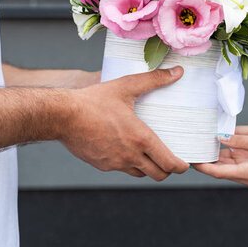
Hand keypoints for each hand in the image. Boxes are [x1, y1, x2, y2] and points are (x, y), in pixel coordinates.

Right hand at [60, 67, 188, 180]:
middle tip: (171, 159)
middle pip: (158, 174)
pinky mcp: (102, 165)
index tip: (185, 163)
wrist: (61, 116)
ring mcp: (115, 163)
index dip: (180, 166)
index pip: (168, 163)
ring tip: (151, 155)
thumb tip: (177, 72)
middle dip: (168, 169)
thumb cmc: (94, 100)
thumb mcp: (127, 86)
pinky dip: (129, 164)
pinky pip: (122, 169)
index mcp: (140, 139)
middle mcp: (130, 155)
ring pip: (140, 174)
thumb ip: (154, 79)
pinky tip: (127, 150)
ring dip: (149, 168)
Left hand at [194, 134, 247, 189]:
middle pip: (226, 170)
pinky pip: (247, 168)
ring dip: (228, 158)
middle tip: (202, 147)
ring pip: (236, 169)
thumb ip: (239, 139)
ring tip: (217, 143)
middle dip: (214, 159)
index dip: (204, 166)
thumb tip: (222, 137)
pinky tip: (237, 146)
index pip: (218, 172)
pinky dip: (240, 158)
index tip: (192, 160)